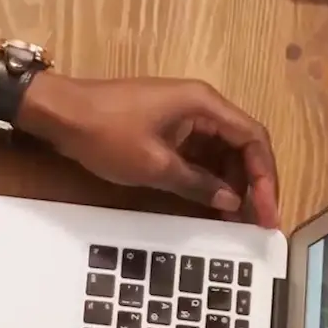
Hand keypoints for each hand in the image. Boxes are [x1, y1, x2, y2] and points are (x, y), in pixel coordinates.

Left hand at [22, 75, 281, 228]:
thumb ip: (197, 183)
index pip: (253, 138)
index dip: (266, 177)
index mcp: (205, 105)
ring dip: (228, 185)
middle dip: (251, 184)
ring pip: (219, 153)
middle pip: (240, 146)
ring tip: (235, 222)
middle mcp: (201, 106)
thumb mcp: (154, 165)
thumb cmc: (106, 133)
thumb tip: (231, 202)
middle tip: (256, 223)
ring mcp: (182, 117)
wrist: (59, 113)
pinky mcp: (165, 128)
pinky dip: (205, 179)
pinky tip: (209, 206)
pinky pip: (197, 154)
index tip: (268, 209)